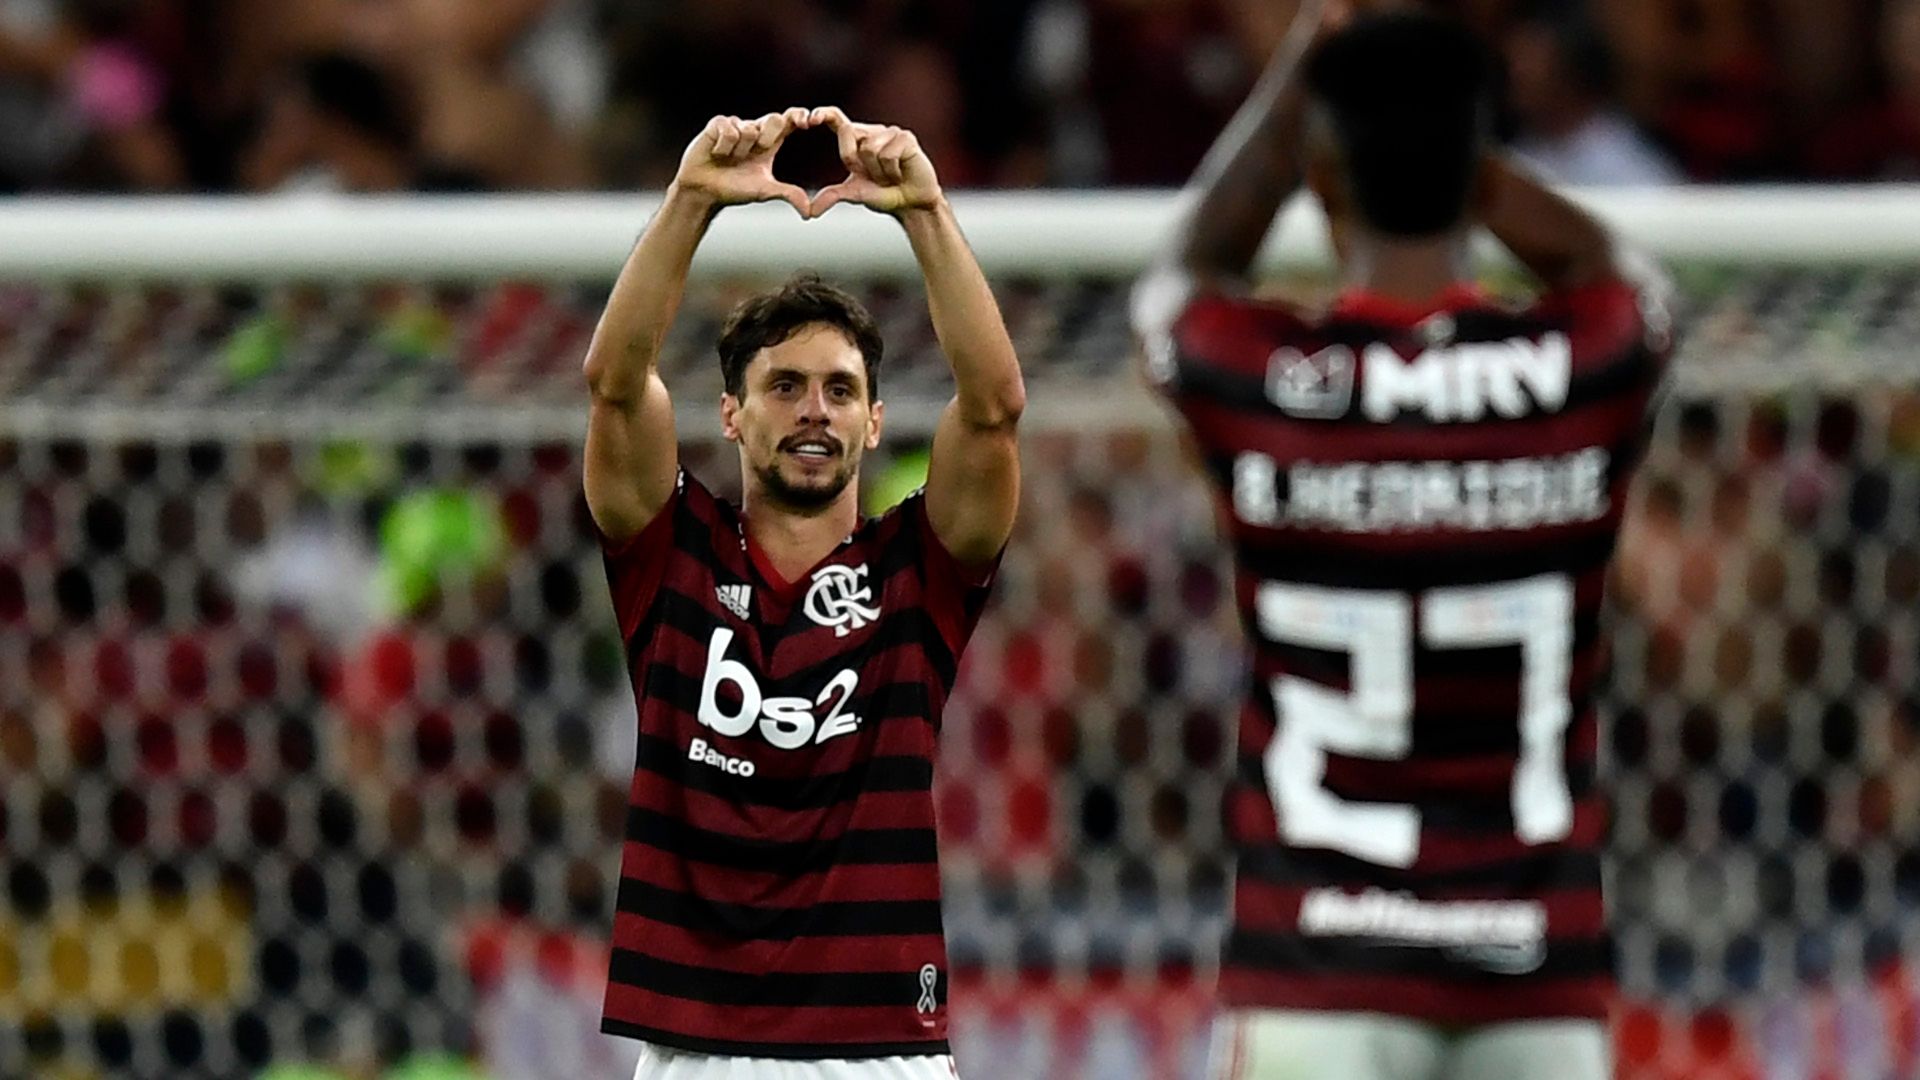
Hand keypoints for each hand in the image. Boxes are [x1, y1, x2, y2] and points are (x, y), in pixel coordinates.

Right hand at [672, 108, 811, 216]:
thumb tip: (808, 212)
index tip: (806, 123)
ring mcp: (736, 126)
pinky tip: (717, 154)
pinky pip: (728, 130)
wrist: (704, 191)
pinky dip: (724, 147)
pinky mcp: (717, 125)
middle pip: (775, 119)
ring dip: (740, 150)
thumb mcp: (765, 191)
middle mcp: (755, 130)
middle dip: (768, 137)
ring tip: (729, 159)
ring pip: (749, 129)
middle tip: (757, 152)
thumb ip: (788, 194)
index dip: (798, 116)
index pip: (789, 121)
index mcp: (770, 142)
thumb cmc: (734, 189)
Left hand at [807, 107, 942, 217]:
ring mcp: (890, 132)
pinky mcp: (906, 138)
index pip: (837, 120)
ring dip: (877, 171)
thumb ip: (833, 196)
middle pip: (848, 132)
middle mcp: (873, 131)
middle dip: (854, 160)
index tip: (811, 118)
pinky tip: (901, 174)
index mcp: (858, 140)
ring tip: (890, 176)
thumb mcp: (854, 194)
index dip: (824, 114)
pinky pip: (887, 155)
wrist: (912, 205)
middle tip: (874, 176)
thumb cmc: (884, 195)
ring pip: (869, 148)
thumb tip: (810, 212)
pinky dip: (891, 172)